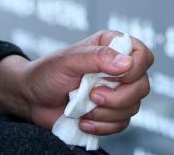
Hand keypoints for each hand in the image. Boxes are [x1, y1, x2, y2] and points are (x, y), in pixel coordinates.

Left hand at [0, 30, 153, 136]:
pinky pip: (122, 124)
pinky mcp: (110, 113)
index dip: (136, 69)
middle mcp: (118, 69)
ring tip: (83, 109)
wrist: (30, 99)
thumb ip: (98, 57)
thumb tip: (126, 63)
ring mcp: (116, 92)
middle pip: (142, 86)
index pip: (143, 55)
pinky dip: (102, 126)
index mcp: (112, 47)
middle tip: (93, 96)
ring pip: (133, 107)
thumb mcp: (69, 60)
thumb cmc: (46, 73)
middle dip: (118, 97)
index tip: (116, 77)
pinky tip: (83, 121)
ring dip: (106, 113)